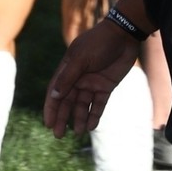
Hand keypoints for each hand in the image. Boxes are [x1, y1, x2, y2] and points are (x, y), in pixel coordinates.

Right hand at [45, 20, 140, 137]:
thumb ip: (68, 77)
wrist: (124, 35)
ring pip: (82, 105)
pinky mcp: (106, 86)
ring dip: (79, 118)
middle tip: (59, 135)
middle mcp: (77, 79)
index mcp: (67, 71)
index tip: (48, 123)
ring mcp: (92, 83)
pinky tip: (91, 126)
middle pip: (67, 102)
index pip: (55, 93)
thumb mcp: (81, 59)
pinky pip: (98, 104)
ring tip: (78, 132)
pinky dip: (94, 114)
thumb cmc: (99, 43)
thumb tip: (55, 96)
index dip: (51, 109)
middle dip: (62, 118)